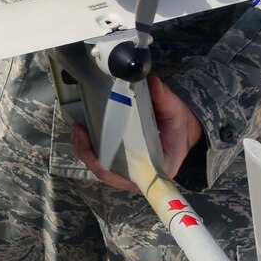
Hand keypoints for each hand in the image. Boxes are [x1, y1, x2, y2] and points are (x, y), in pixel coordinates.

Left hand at [67, 78, 201, 187]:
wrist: (184, 130)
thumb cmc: (179, 126)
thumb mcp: (176, 111)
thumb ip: (164, 99)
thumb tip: (152, 83)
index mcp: (156, 169)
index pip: (124, 177)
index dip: (104, 166)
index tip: (91, 151)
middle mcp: (140, 176)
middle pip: (106, 172)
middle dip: (87, 153)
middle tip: (78, 130)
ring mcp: (130, 171)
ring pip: (102, 167)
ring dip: (86, 150)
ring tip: (77, 129)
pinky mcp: (123, 163)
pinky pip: (103, 160)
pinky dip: (91, 148)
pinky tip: (83, 132)